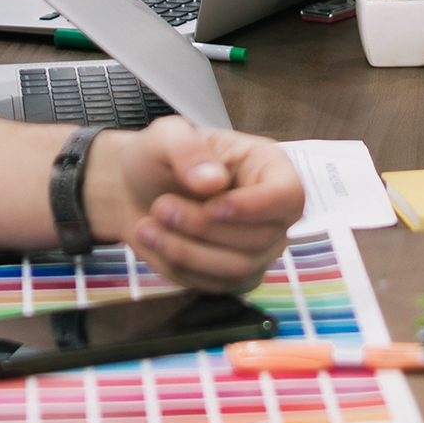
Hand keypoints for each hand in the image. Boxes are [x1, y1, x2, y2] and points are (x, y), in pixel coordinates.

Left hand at [96, 117, 303, 291]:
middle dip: (203, 228)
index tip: (213, 206)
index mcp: (269, 167)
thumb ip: (188, 149)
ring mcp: (259, 248)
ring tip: (148, 227)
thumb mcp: (166, 137)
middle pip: (260, 238)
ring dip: (187, 251)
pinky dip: (182, 268)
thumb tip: (213, 180)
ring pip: (238, 268)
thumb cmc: (159, 159)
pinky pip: (217, 285)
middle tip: (161, 207)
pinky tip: (158, 243)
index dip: (255, 207)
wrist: (135, 191)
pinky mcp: (236, 276)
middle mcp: (272, 211)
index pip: (288, 196)